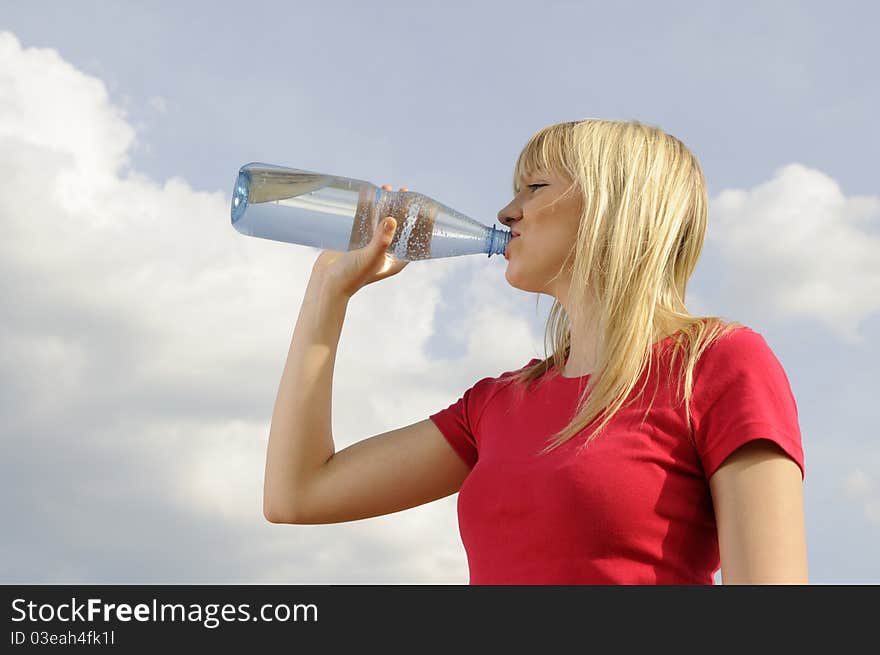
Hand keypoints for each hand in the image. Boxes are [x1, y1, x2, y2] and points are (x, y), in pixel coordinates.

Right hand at [311, 185, 409, 299]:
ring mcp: (369, 246)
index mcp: (394, 261)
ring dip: (384, 206)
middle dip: (401, 210)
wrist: (326, 283)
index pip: (412, 241)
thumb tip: (392, 220)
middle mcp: (384, 253)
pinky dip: (368, 209)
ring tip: (385, 188)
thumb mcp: (371, 257)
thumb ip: (381, 239)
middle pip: (398, 228)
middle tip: (402, 192)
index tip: (421, 207)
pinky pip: (365, 221)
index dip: (419, 225)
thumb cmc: (351, 276)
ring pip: (381, 222)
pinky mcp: (355, 241)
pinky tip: (368, 195)